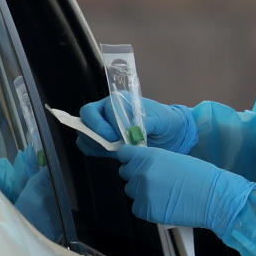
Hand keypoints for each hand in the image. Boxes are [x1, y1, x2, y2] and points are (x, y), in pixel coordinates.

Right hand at [78, 96, 196, 155]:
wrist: (170, 134)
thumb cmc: (166, 122)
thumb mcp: (161, 121)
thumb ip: (146, 124)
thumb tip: (132, 130)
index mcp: (120, 100)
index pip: (104, 109)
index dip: (107, 124)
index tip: (118, 137)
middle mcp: (107, 110)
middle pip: (87, 117)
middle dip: (96, 133)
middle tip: (111, 146)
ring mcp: (103, 125)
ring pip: (85, 132)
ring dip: (95, 144)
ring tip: (114, 151)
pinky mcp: (103, 140)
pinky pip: (88, 145)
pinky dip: (95, 151)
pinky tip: (111, 155)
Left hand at [116, 145, 253, 237]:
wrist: (213, 198)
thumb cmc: (201, 177)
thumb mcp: (174, 159)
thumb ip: (154, 161)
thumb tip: (141, 164)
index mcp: (149, 156)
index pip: (123, 154)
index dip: (129, 159)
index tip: (134, 162)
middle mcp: (141, 173)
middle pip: (125, 174)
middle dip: (136, 176)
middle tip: (154, 181)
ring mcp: (142, 193)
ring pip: (131, 191)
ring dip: (142, 193)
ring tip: (162, 194)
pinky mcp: (145, 211)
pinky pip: (137, 208)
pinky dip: (147, 208)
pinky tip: (163, 205)